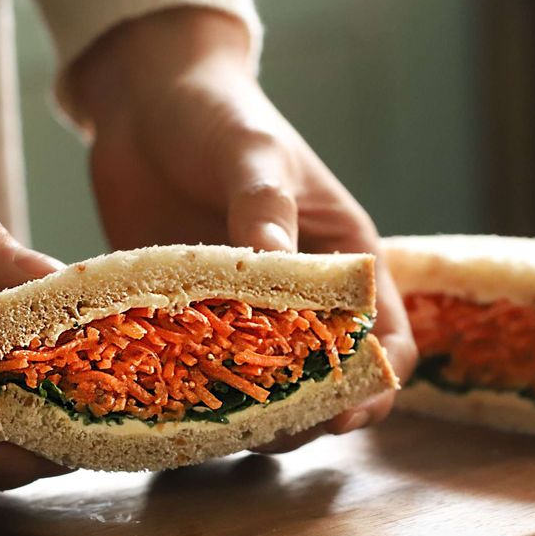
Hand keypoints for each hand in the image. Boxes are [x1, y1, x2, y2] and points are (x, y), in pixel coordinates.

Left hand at [71, 9, 416, 445]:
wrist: (148, 104)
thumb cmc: (220, 116)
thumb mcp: (252, 152)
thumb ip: (265, 206)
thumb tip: (275, 263)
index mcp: (341, 256)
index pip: (386, 338)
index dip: (373, 382)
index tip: (342, 411)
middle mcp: (299, 294)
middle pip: (325, 379)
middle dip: (308, 413)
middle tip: (270, 430)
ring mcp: (242, 309)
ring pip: (263, 384)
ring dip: (251, 412)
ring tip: (222, 426)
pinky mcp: (189, 311)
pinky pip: (199, 365)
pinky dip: (194, 388)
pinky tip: (172, 402)